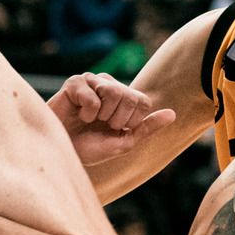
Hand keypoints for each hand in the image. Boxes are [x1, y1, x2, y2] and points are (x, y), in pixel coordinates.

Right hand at [48, 73, 177, 164]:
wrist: (63, 153)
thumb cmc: (89, 148)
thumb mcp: (123, 142)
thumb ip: (146, 128)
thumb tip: (172, 114)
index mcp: (124, 97)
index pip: (143, 101)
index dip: (131, 122)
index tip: (115, 129)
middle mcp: (109, 85)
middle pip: (129, 96)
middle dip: (117, 119)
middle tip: (100, 125)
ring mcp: (92, 81)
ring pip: (114, 92)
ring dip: (102, 115)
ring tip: (88, 120)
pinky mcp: (74, 82)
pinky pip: (92, 96)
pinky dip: (86, 113)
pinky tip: (76, 114)